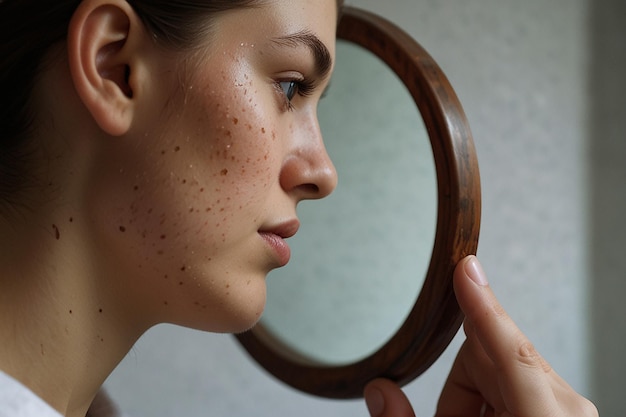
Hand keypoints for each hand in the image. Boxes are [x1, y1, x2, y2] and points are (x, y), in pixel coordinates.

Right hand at [364, 255, 597, 416]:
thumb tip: (379, 389)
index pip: (509, 352)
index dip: (482, 306)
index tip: (466, 267)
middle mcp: (565, 408)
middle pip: (489, 358)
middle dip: (459, 389)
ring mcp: (565, 408)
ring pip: (497, 369)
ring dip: (472, 401)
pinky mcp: (560, 409)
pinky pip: (510, 383)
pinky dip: (486, 403)